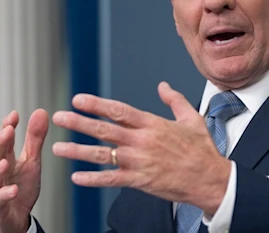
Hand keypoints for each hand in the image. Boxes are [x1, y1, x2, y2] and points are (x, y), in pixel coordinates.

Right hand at [0, 109, 48, 232]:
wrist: (16, 218)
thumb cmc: (21, 186)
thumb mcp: (31, 161)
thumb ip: (35, 139)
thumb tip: (41, 111)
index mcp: (4, 158)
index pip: (5, 140)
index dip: (8, 126)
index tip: (15, 114)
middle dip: (0, 143)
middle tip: (7, 130)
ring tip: (6, 162)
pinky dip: (4, 194)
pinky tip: (12, 189)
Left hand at [52, 82, 230, 215]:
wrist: (210, 179)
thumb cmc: (202, 151)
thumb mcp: (192, 118)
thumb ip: (174, 100)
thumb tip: (163, 86)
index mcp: (152, 124)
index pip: (119, 110)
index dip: (96, 104)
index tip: (79, 100)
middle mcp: (142, 141)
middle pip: (105, 129)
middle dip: (79, 123)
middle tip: (59, 117)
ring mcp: (140, 161)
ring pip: (103, 154)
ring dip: (78, 151)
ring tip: (58, 148)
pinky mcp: (141, 180)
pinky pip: (112, 179)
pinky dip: (93, 179)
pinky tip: (77, 177)